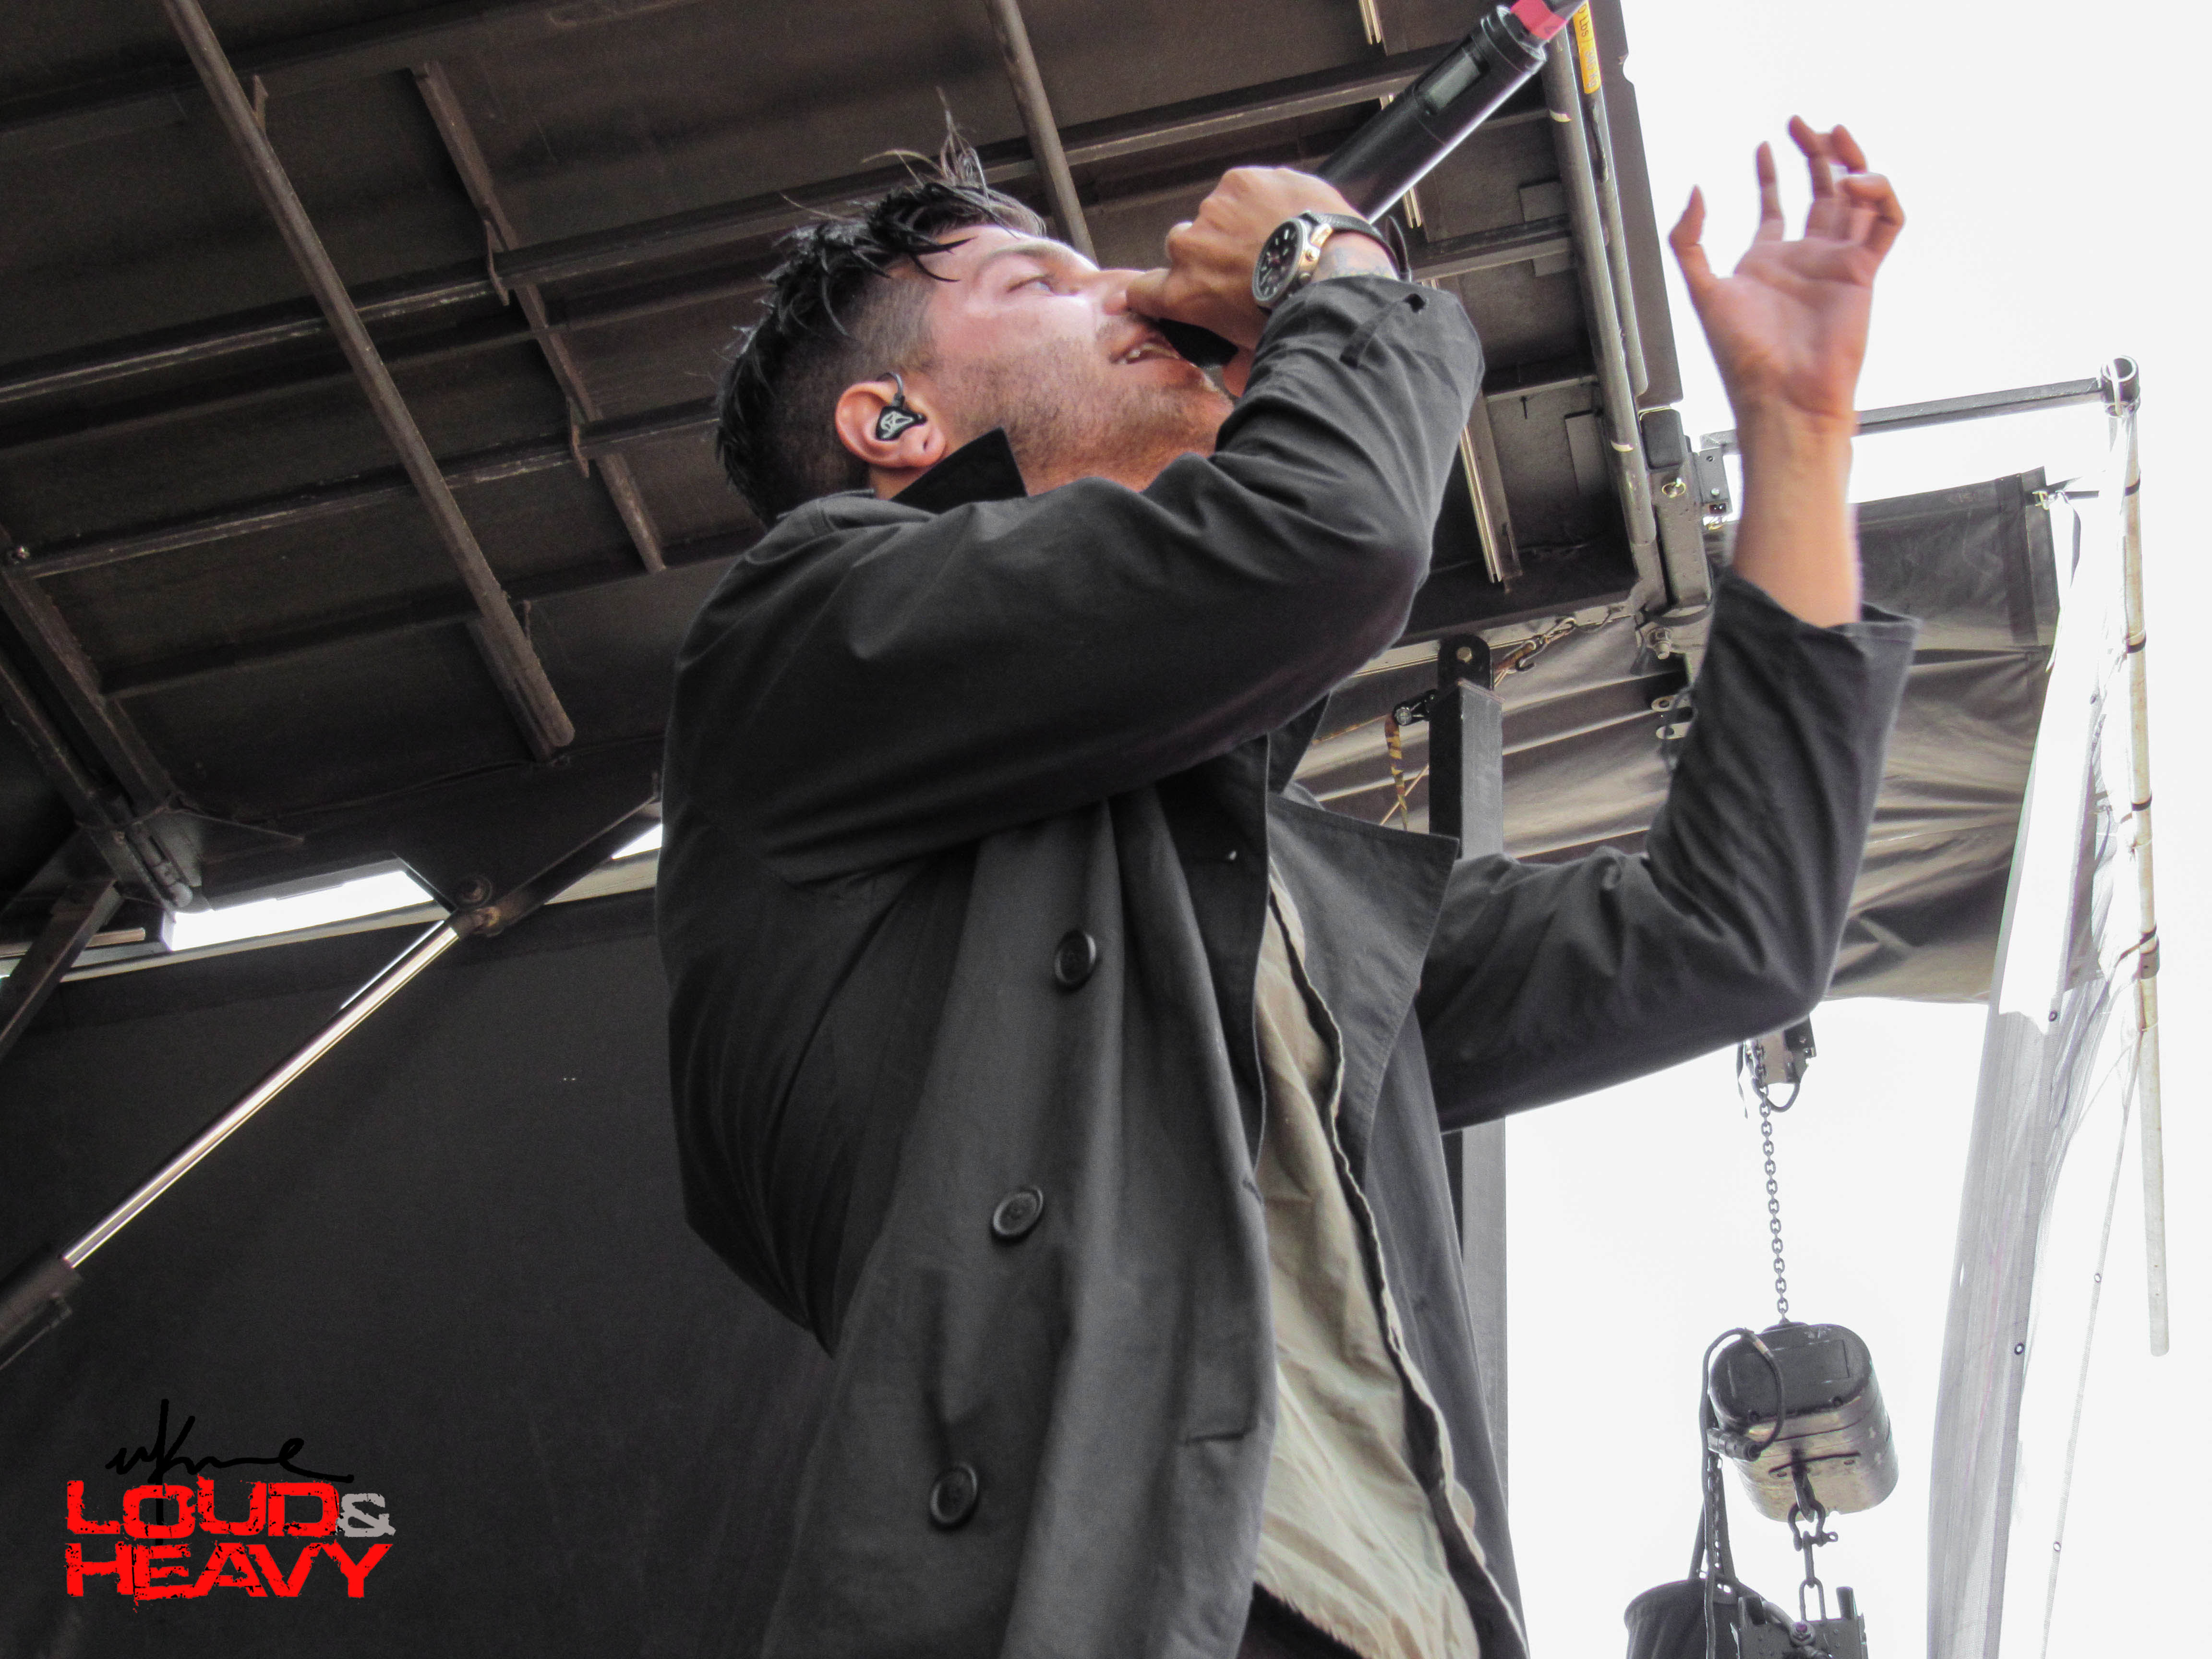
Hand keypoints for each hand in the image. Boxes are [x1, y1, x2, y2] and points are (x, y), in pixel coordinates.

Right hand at [1126, 167, 1373, 353]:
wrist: (1332, 274)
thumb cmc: (1294, 316)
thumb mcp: (1256, 350)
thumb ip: (1236, 361)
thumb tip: (1234, 374)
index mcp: (1184, 293)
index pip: (1144, 290)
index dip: (1151, 291)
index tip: (1159, 291)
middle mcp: (1188, 248)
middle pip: (1185, 246)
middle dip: (1211, 254)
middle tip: (1249, 265)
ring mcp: (1213, 209)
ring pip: (1218, 214)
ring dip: (1240, 224)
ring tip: (1279, 239)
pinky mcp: (1241, 181)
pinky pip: (1246, 188)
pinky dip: (1263, 198)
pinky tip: (1287, 214)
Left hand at [1668, 118, 1903, 438]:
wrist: (1782, 394)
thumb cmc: (1742, 356)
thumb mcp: (1702, 289)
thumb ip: (1690, 241)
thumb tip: (1693, 192)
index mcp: (1766, 262)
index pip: (1774, 205)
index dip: (1771, 173)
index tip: (1765, 144)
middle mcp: (1804, 258)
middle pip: (1819, 191)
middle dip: (1815, 153)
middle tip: (1805, 125)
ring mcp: (1836, 263)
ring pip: (1856, 199)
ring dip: (1851, 162)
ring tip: (1836, 136)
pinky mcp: (1864, 272)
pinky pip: (1885, 222)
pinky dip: (1879, 195)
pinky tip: (1857, 181)